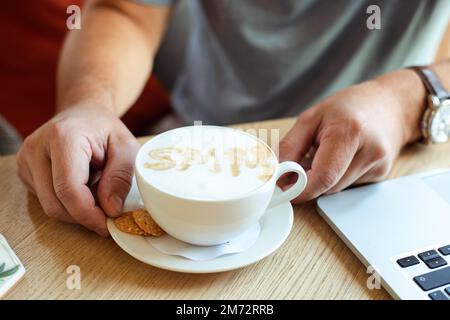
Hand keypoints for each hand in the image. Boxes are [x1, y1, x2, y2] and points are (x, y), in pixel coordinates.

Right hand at [16, 105, 139, 235]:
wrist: (84, 114)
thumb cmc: (106, 129)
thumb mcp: (127, 147)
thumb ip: (121, 177)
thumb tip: (111, 209)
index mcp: (63, 138)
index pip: (68, 189)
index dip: (88, 214)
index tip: (108, 224)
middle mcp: (37, 148)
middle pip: (55, 204)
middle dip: (84, 216)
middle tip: (108, 213)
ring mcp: (26, 160)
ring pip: (49, 206)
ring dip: (77, 210)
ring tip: (97, 191)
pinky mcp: (25, 171)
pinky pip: (46, 200)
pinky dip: (68, 203)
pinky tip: (83, 187)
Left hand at [279, 69, 425, 201]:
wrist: (392, 105)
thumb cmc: (349, 107)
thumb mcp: (312, 117)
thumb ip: (291, 147)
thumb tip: (277, 174)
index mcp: (349, 132)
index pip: (323, 176)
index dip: (300, 189)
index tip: (284, 189)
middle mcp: (369, 152)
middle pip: (328, 186)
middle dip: (309, 180)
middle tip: (305, 160)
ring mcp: (378, 166)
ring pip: (337, 189)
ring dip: (324, 179)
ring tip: (327, 153)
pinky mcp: (381, 175)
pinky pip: (348, 186)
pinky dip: (337, 177)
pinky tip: (342, 158)